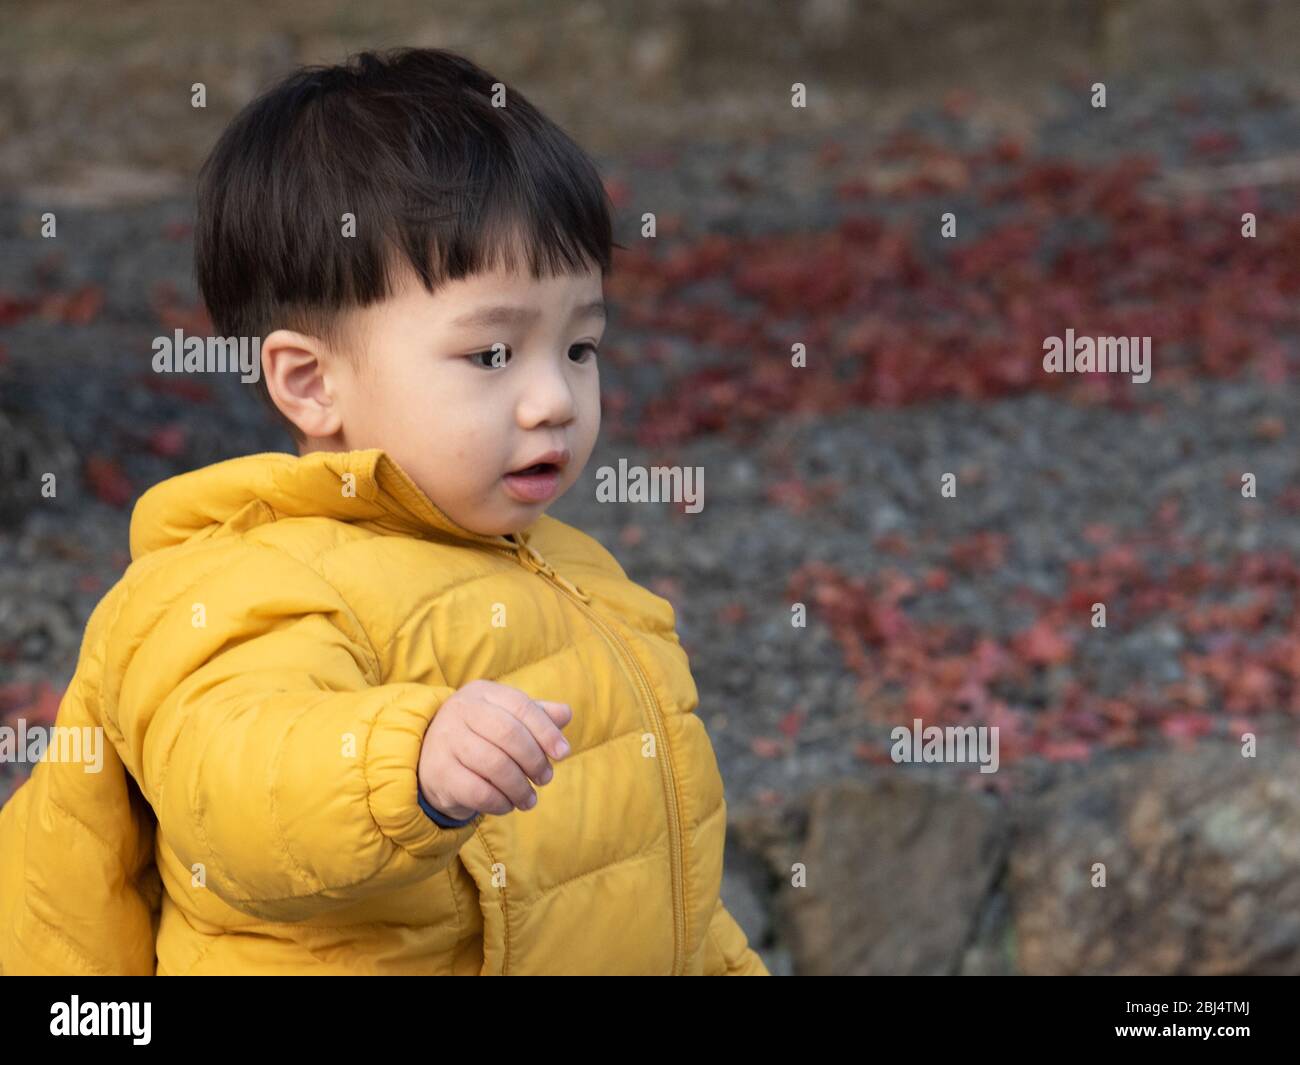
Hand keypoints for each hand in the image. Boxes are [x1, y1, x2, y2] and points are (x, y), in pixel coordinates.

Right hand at [418, 679, 572, 818]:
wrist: (429, 759)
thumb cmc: (480, 735)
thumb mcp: (506, 718)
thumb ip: (537, 715)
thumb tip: (565, 713)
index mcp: (481, 692)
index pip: (521, 705)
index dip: (546, 730)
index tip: (563, 753)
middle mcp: (460, 710)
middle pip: (509, 734)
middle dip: (534, 760)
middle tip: (545, 779)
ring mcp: (445, 740)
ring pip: (495, 765)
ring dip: (520, 787)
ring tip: (529, 798)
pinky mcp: (439, 773)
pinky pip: (478, 791)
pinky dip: (500, 802)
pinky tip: (507, 804)